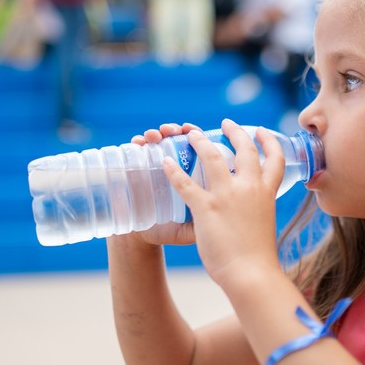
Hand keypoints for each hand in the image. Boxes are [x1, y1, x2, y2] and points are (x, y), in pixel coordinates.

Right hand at [129, 122, 199, 247]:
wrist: (147, 235)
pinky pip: (138, 149)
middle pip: (182, 138)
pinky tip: (140, 142)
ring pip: (161, 139)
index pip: (202, 149)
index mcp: (196, 173)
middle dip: (182, 129)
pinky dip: (139, 142)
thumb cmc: (174, 228)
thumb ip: (211, 219)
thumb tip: (227, 211)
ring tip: (157, 135)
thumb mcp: (196, 226)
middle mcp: (177, 163)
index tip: (197, 134)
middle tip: (180, 130)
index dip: (202, 138)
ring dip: (161, 132)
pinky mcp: (138, 168)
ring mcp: (157, 164)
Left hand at [163, 119, 284, 287]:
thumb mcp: (264, 225)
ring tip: (191, 133)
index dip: (270, 142)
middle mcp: (249, 188)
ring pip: (212, 156)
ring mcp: (227, 195)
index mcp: (267, 193)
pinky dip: (172, 171)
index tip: (261, 131)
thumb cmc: (259, 258)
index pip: (275, 159)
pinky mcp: (206, 207)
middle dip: (235, 131)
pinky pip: (185, 183)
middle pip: (244, 149)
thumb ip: (257, 212)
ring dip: (200, 141)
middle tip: (226, 123)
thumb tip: (251, 213)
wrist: (252, 274)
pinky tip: (164, 162)